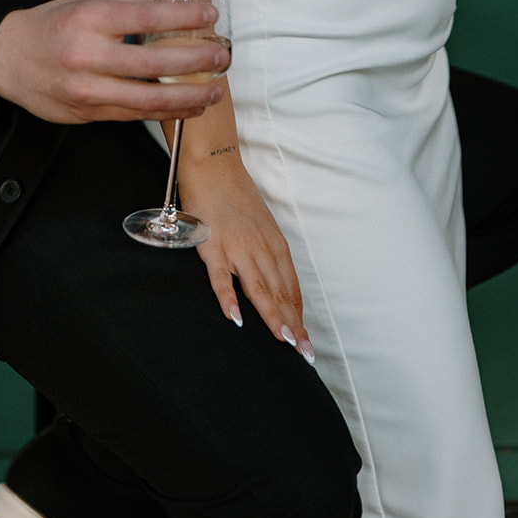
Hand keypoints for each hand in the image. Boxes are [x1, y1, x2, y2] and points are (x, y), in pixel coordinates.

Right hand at [0, 0, 228, 124]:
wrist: (6, 58)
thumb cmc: (51, 25)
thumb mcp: (86, 2)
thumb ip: (128, 8)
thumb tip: (173, 12)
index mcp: (90, 19)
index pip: (146, 17)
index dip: (183, 17)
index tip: (210, 15)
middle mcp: (88, 55)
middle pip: (153, 63)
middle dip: (195, 62)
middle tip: (222, 57)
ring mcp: (87, 90)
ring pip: (148, 99)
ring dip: (188, 96)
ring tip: (215, 90)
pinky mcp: (87, 113)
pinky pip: (134, 115)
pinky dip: (166, 111)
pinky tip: (188, 106)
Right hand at [178, 154, 314, 363]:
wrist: (214, 164)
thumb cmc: (236, 196)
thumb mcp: (260, 224)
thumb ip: (266, 252)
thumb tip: (274, 281)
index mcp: (274, 244)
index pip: (291, 287)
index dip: (298, 315)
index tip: (305, 341)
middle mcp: (261, 247)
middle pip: (280, 292)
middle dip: (293, 324)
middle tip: (303, 353)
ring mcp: (237, 247)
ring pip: (258, 287)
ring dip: (272, 316)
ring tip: (283, 341)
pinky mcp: (212, 244)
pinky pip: (221, 276)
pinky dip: (229, 297)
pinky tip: (236, 318)